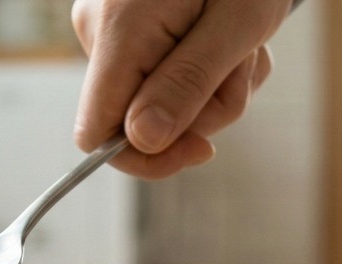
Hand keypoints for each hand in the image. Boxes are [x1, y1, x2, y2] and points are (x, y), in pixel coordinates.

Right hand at [71, 0, 291, 178]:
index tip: (202, 150)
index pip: (96, 133)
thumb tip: (143, 140)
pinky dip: (210, 73)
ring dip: (218, 90)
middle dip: (204, 110)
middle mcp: (100, 31)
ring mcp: (113, 32)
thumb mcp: (236, 27)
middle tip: (245, 67)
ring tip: (244, 46)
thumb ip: (187, 85)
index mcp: (119, 29)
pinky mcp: (130, 34)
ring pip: (163, 105)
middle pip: (140, 122)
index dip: (145, 158)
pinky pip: (168, 82)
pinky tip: (232, 42)